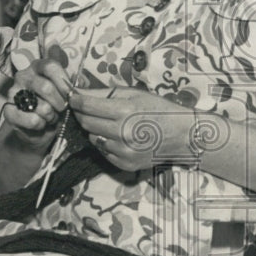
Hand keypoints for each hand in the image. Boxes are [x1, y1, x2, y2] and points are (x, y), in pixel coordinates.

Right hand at [3, 57, 72, 147]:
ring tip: (51, 117)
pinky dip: (42, 125)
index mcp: (37, 67)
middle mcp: (23, 76)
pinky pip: (33, 120)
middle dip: (60, 103)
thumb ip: (70, 87)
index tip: (71, 94)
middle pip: (46, 87)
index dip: (63, 82)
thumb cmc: (53, 106)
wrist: (38, 128)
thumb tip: (81, 87)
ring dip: (51, 116)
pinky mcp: (9, 111)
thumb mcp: (64, 93)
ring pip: (41, 107)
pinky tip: (41, 124)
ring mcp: (13, 93)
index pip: (50, 66)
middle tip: (62, 109)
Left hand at [69, 86, 195, 170]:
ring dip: (95, 130)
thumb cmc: (159, 109)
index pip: (87, 106)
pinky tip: (118, 137)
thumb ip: (105, 93)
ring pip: (93, 139)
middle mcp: (122, 133)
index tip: (72, 97)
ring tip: (110, 124)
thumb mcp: (134, 94)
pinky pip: (103, 152)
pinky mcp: (125, 164)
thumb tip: (78, 92)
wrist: (182, 135)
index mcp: (125, 111)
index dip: (75, 100)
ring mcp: (123, 151)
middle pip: (86, 123)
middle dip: (83, 114)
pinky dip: (106, 144)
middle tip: (90, 109)